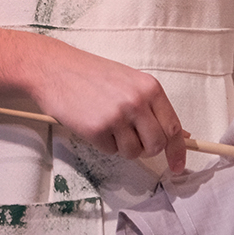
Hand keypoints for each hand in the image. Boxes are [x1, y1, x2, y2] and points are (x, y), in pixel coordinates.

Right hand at [27, 38, 187, 173]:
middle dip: (145, 148)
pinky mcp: (97, 129)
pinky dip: (102, 143)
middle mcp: (136, 102)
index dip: (177, 151)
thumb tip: (180, 134)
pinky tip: (92, 124)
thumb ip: (152, 107)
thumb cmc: (89, 74)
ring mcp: (117, 116)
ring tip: (107, 126)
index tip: (177, 166)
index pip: (172, 127)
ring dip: (122, 146)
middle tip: (130, 139)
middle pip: (156, 144)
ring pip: (134, 152)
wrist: (54, 68)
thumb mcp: (128, 82)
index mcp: (149, 88)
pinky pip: (110, 151)